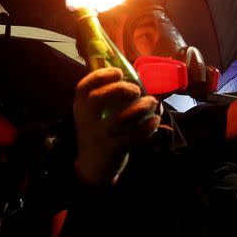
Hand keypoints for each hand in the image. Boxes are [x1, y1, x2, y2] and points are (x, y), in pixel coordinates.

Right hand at [73, 67, 159, 186]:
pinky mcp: (115, 149)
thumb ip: (108, 94)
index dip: (101, 76)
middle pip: (97, 99)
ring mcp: (101, 136)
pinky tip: (155, 120)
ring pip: (121, 119)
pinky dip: (148, 127)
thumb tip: (136, 73)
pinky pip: (134, 137)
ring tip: (151, 102)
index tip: (118, 72)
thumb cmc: (99, 130)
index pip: (83, 87)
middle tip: (135, 90)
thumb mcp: (94, 113)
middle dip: (120, 89)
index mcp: (82, 107)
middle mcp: (88, 120)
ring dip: (141, 107)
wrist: (93, 165)